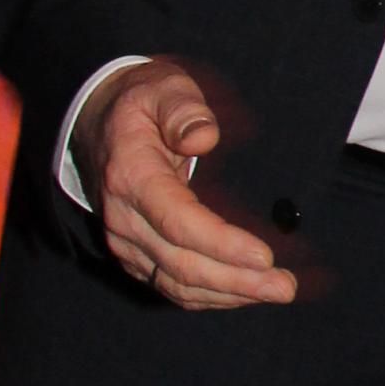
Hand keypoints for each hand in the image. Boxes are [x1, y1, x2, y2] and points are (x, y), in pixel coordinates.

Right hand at [78, 60, 296, 309]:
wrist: (100, 123)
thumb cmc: (143, 105)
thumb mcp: (163, 88)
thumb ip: (183, 109)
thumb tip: (203, 137)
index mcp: (131, 176)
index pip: (178, 221)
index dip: (221, 244)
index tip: (265, 256)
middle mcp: (123, 217)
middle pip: (181, 263)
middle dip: (237, 280)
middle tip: (285, 285)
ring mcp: (126, 241)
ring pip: (177, 283)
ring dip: (229, 294)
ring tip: (276, 291)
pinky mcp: (135, 255)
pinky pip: (171, 285)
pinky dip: (210, 296)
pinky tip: (244, 294)